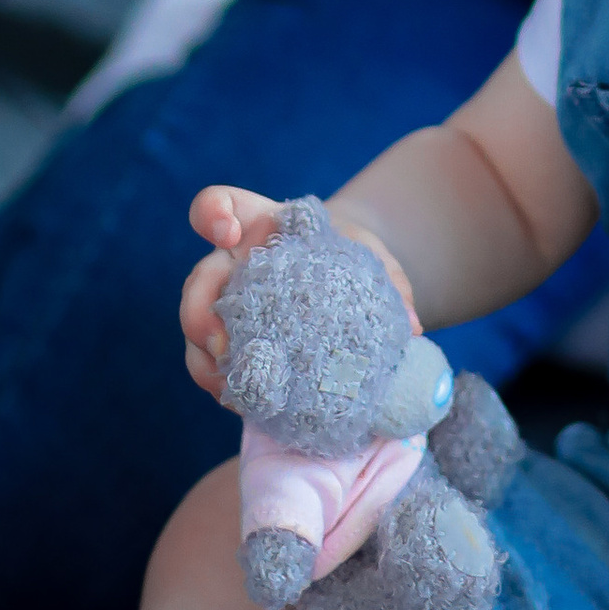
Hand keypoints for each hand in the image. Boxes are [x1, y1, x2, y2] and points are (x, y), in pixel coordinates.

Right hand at [179, 186, 419, 404]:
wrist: (349, 289)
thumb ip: (390, 284)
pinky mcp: (232, 346)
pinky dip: (223, 384)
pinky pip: (212, 366)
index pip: (220, 205)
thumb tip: (413, 326)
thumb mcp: (374, 262)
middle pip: (198, 279)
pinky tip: (245, 403)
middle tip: (222, 340)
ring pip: (195, 330)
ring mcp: (227, 307)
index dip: (212, 214)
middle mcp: (232, 265)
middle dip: (197, 309)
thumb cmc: (355, 262)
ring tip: (229, 383)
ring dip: (204, 358)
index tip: (227, 233)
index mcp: (260, 226)